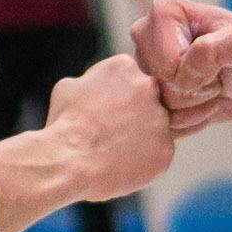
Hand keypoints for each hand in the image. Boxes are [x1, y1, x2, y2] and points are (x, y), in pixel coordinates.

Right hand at [41, 54, 180, 200]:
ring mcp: (161, 118)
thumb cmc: (65, 125)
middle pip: (148, 99)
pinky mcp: (166, 148)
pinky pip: (159, 153)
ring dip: (142, 136)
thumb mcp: (68, 88)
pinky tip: (124, 164)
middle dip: (134, 113)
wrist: (70, 164)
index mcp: (124, 67)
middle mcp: (148, 87)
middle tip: (113, 131)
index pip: (130, 77)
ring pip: (156, 127)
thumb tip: (95, 85)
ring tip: (115, 150)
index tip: (106, 110)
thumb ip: (91, 81)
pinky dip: (145, 160)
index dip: (117, 96)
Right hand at [134, 0, 231, 121]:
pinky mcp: (148, 93)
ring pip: (160, 107)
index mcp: (164, 12)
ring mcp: (144, 67)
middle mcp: (145, 36)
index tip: (217, 60)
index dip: (199, 72)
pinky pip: (163, 123)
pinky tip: (204, 104)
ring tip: (211, 88)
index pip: (168, 63)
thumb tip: (183, 69)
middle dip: (195, 90)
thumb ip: (215, 49)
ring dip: (194, 107)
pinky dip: (190, 121)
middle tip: (215, 75)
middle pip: (159, 86)